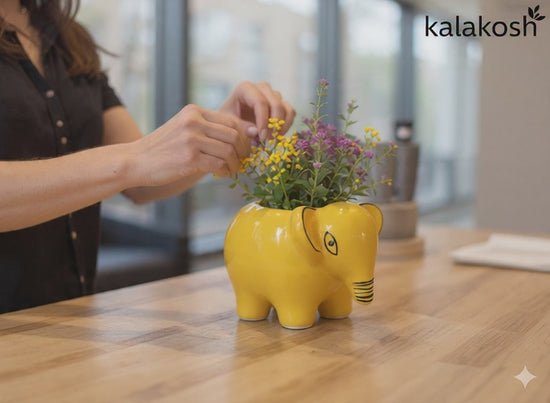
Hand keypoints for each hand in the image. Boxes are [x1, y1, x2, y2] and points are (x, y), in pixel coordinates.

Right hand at [129, 104, 249, 185]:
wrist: (136, 160)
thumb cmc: (163, 149)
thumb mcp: (184, 129)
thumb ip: (208, 129)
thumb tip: (242, 135)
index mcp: (194, 112)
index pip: (231, 120)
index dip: (243, 136)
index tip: (243, 149)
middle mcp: (194, 122)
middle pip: (234, 135)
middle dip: (243, 151)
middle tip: (242, 162)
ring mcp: (191, 139)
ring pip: (229, 150)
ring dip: (235, 164)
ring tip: (232, 170)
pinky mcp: (190, 158)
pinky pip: (219, 164)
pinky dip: (226, 171)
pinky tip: (223, 174)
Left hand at [219, 81, 295, 140]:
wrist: (231, 124)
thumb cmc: (227, 123)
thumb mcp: (229, 125)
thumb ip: (241, 127)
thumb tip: (256, 130)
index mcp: (245, 88)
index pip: (260, 102)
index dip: (263, 120)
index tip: (262, 137)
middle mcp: (261, 87)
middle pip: (275, 103)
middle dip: (273, 124)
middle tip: (267, 141)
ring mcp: (272, 94)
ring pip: (284, 107)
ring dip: (281, 126)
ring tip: (272, 140)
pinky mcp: (281, 103)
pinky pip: (290, 112)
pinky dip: (287, 125)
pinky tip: (277, 136)